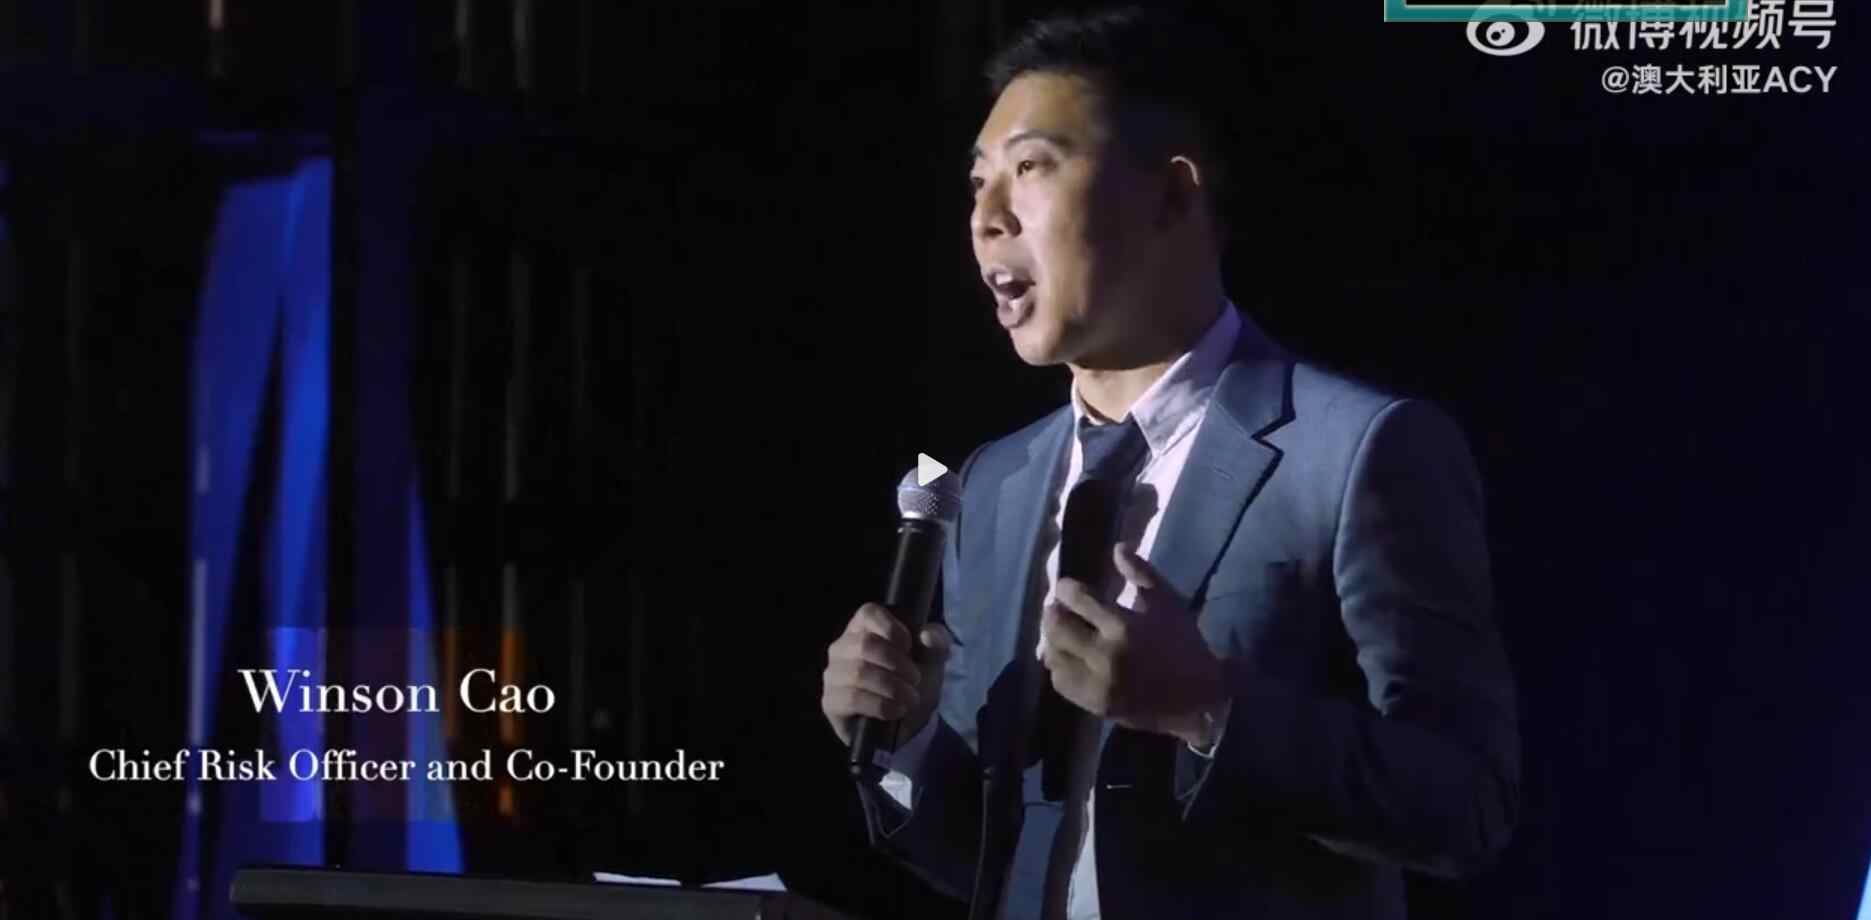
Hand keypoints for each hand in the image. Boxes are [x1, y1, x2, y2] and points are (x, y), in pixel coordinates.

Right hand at [821, 603, 953, 746]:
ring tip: (910, 698)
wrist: (909, 724)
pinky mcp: (831, 702)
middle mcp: (842, 647)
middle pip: (865, 644)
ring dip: (893, 687)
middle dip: (897, 663)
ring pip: (859, 672)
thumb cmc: (914, 681)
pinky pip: (852, 698)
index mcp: (864, 627)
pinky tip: (896, 711)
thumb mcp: (933, 660)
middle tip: (915, 679)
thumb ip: (938, 642)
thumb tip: (927, 635)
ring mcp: (834, 674)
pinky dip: (881, 705)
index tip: (910, 647)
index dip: (892, 628)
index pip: (868, 612)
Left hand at [1041, 543, 1226, 747]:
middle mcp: (1105, 655)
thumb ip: (1141, 573)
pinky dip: (1060, 667)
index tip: (1067, 587)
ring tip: (1064, 634)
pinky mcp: (1095, 704)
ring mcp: (1098, 683)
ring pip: (1053, 655)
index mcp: (1123, 626)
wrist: (1199, 697)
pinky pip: (1060, 682)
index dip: (1065, 589)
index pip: (1076, 598)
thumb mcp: (1168, 603)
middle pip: (1057, 627)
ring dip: (1053, 640)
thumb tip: (1118, 547)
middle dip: (1053, 613)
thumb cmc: (1183, 644)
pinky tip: (1071, 659)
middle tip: (1058, 609)